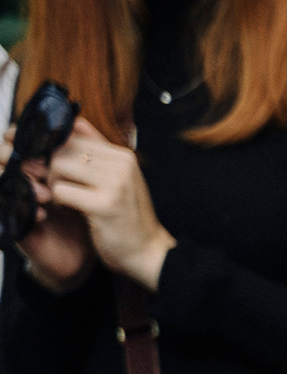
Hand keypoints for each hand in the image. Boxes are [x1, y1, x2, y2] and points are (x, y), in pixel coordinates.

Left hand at [39, 120, 173, 288]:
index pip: (74, 134)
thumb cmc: (128, 218)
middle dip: (51, 168)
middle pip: (62, 149)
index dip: (57, 151)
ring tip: (66, 200)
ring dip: (53, 185)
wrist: (149, 253)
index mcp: (123, 156)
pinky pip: (60, 191)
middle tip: (58, 187)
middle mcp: (122, 165)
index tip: (59, 170)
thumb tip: (73, 121)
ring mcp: (115, 184)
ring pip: (57, 167)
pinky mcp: (104, 205)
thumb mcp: (117, 178)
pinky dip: (58, 202)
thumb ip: (97, 149)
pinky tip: (71, 211)